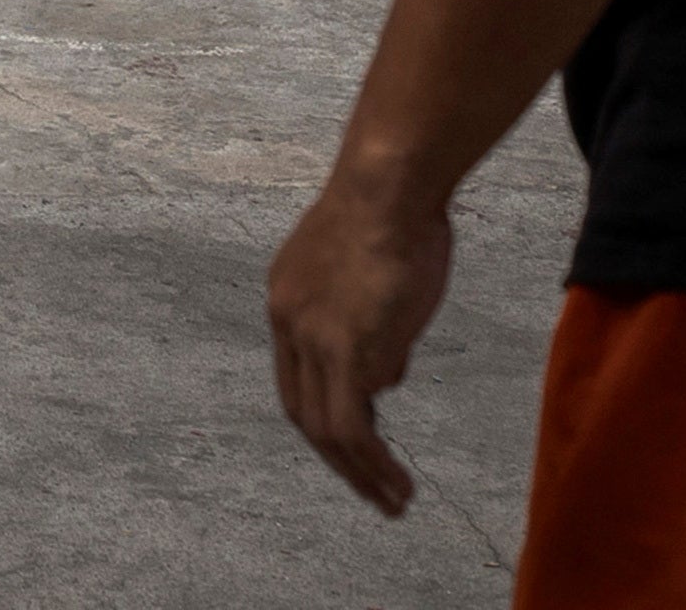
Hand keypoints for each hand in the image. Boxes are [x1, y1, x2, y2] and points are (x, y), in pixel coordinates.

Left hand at [265, 159, 450, 517]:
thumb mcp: (372, 268)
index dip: (324, 412)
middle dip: (337, 459)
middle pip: (301, 409)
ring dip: (359, 474)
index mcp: (287, 297)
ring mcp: (311, 338)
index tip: (356, 444)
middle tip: (372, 492)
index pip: (296, 374)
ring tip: (394, 502)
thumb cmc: (396, 209)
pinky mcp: (343, 350)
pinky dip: (372, 464)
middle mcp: (287, 321)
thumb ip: (372, 321)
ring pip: (324, 429)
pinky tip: (398, 485)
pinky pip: (354, 426)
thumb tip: (384, 378)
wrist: (388, 182)